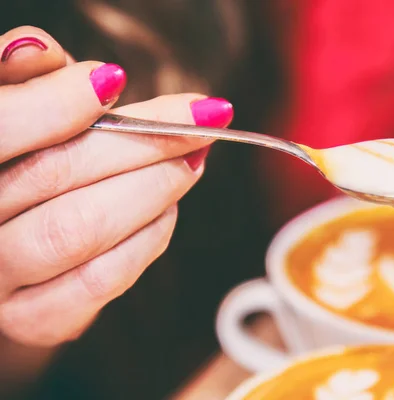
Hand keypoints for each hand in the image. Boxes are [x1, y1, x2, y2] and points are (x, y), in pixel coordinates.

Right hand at [0, 26, 232, 346]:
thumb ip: (25, 79)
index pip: (1, 127)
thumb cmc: (25, 160)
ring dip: (153, 189)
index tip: (116, 79)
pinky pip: (101, 280)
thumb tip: (40, 49)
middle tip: (198, 122)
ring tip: (193, 161)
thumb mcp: (18, 108)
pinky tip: (167, 211)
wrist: (16, 237)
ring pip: (80, 230)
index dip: (59, 101)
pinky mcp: (36, 318)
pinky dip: (147, 240)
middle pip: (55, 175)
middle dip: (142, 142)